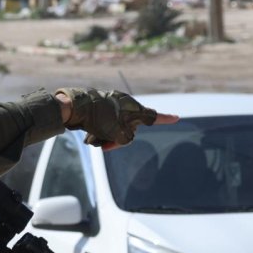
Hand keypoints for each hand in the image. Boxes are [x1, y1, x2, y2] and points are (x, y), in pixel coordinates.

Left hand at [55, 88, 178, 149]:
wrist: (75, 108)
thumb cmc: (99, 119)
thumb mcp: (119, 133)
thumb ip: (127, 138)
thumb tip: (120, 138)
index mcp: (133, 108)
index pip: (153, 117)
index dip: (166, 119)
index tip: (176, 118)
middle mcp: (125, 105)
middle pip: (130, 129)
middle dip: (117, 141)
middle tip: (105, 147)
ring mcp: (112, 106)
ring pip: (114, 129)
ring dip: (105, 137)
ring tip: (93, 138)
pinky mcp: (100, 109)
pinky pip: (104, 125)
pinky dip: (98, 132)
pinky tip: (88, 135)